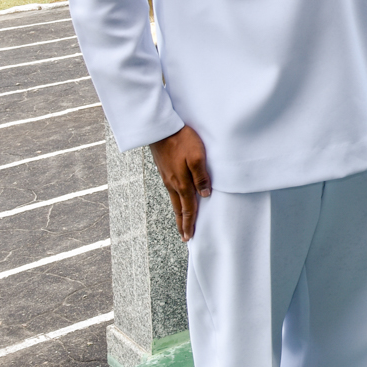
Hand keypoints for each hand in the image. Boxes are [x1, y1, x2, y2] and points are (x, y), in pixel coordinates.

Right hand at [150, 126, 209, 241]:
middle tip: (185, 237)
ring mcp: (167, 178)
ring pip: (174, 201)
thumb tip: (205, 195)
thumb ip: (201, 176)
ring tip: (182, 223)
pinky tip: (178, 201)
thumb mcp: (197, 156)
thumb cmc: (182, 140)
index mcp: (181, 183)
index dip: (190, 223)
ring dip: (179, 214)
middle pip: (179, 209)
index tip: (190, 237)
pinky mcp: (165, 171)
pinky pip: (171, 192)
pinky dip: (175, 202)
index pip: (188, 208)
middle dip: (182, 224)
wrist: (160, 128)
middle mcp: (172, 184)